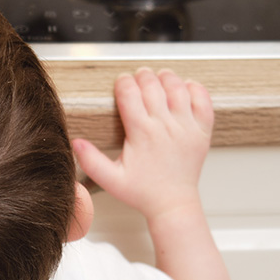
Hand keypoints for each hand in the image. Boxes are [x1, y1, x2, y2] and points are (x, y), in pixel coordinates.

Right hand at [72, 68, 213, 218]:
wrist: (173, 204)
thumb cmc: (143, 192)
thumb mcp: (111, 180)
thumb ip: (91, 161)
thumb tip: (76, 142)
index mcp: (142, 133)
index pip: (129, 94)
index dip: (123, 82)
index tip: (121, 82)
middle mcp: (165, 127)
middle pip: (153, 86)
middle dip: (143, 76)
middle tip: (138, 76)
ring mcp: (186, 127)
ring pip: (178, 88)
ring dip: (167, 77)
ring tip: (159, 77)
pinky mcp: (202, 131)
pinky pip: (203, 101)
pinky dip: (195, 88)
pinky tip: (185, 87)